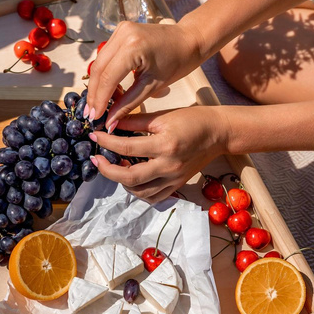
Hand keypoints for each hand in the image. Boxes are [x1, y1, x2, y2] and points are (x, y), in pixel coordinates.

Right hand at [87, 21, 204, 127]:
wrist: (189, 40)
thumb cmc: (177, 62)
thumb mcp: (152, 86)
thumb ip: (128, 103)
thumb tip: (110, 121)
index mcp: (133, 47)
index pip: (108, 78)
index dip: (100, 100)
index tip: (94, 117)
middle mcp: (123, 34)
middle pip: (98, 68)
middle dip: (94, 93)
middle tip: (92, 114)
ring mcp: (121, 29)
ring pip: (99, 61)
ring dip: (98, 84)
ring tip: (99, 104)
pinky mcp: (121, 30)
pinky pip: (106, 55)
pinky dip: (105, 72)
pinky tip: (108, 88)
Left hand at [89, 106, 228, 202]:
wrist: (219, 133)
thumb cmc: (192, 120)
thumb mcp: (163, 116)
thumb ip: (135, 120)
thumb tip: (111, 122)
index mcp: (165, 145)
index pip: (126, 148)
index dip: (106, 141)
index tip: (94, 136)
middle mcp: (169, 166)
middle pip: (129, 177)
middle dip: (107, 170)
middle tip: (97, 160)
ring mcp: (174, 179)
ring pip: (140, 192)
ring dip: (123, 182)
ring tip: (117, 167)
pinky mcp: (177, 185)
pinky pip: (153, 196)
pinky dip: (139, 190)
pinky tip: (134, 178)